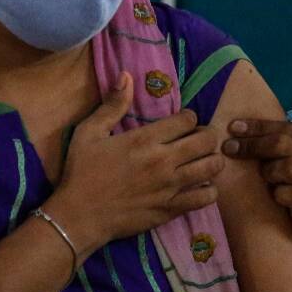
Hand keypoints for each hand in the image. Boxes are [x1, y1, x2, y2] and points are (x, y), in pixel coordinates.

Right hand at [49, 72, 225, 256]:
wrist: (78, 216)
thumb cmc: (81, 173)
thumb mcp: (89, 132)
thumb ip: (112, 105)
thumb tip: (126, 76)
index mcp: (145, 139)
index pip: (187, 119)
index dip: (189, 118)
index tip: (183, 123)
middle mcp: (163, 160)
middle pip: (207, 140)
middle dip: (208, 135)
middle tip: (199, 139)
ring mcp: (170, 186)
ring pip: (212, 166)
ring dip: (213, 160)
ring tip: (204, 160)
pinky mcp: (172, 209)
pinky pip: (206, 197)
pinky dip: (209, 190)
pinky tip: (199, 186)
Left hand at [222, 119, 291, 263]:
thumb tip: (259, 148)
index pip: (285, 128)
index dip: (257, 125)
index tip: (232, 125)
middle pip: (281, 142)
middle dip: (251, 142)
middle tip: (228, 147)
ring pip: (286, 165)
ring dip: (269, 172)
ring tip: (267, 182)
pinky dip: (281, 196)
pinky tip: (280, 201)